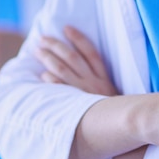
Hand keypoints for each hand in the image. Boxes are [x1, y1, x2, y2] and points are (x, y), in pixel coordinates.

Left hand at [35, 26, 136, 158]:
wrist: (120, 129)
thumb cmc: (113, 112)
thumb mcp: (110, 93)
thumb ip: (99, 80)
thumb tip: (80, 67)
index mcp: (104, 77)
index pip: (90, 52)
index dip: (78, 38)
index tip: (66, 28)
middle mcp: (94, 82)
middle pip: (72, 58)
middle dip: (56, 46)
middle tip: (43, 39)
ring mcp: (85, 92)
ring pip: (64, 70)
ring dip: (49, 59)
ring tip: (38, 52)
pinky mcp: (77, 104)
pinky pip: (62, 89)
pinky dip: (52, 80)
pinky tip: (43, 75)